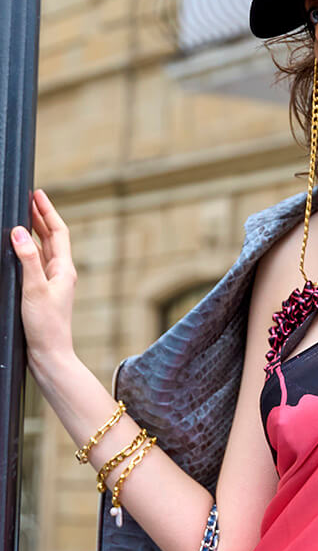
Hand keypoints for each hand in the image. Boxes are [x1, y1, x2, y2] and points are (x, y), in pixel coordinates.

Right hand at [10, 190, 76, 375]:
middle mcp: (61, 274)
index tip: (37, 194)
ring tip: (24, 217)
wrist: (50, 356)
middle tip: (28, 199)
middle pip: (51, 238)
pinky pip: (36, 265)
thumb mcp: (34, 289)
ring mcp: (52, 284)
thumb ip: (26, 259)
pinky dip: (28, 252)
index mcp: (64, 269)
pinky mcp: (42, 294)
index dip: (47, 211)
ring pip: (43, 251)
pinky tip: (20, 250)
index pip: (58, 232)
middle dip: (40, 217)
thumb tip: (18, 231)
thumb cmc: (47, 327)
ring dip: (34, 232)